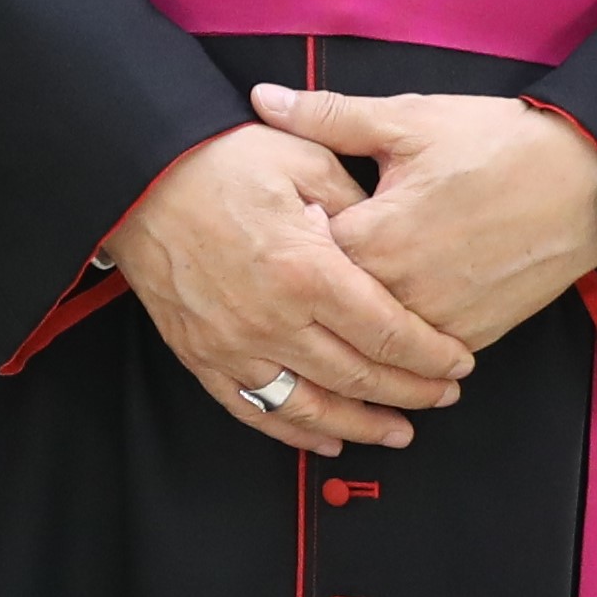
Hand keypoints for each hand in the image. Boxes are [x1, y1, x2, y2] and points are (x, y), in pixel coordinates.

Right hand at [103, 122, 479, 456]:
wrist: (137, 174)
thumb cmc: (220, 159)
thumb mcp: (304, 161)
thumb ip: (355, 207)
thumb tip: (390, 242)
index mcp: (307, 271)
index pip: (388, 333)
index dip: (431, 356)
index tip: (458, 364)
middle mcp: (273, 321)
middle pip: (358, 377)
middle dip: (411, 393)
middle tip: (443, 398)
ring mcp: (234, 346)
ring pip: (311, 406)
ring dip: (361, 425)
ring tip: (398, 432)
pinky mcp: (202, 356)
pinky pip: (254, 409)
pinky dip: (295, 431)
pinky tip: (327, 437)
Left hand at [256, 80, 596, 356]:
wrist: (588, 182)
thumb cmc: (498, 144)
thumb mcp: (408, 119)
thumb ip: (327, 117)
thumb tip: (263, 99)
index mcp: (372, 238)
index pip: (301, 255)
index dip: (289, 239)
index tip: (283, 226)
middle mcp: (398, 293)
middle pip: (330, 305)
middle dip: (316, 287)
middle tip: (308, 266)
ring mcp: (436, 323)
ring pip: (372, 337)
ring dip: (356, 320)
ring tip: (356, 289)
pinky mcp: (470, 339)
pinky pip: (418, 351)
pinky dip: (402, 338)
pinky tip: (399, 311)